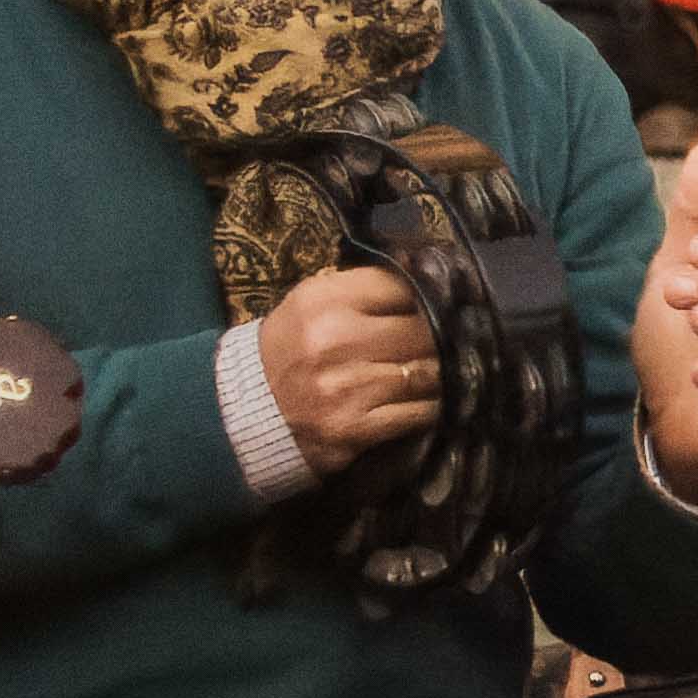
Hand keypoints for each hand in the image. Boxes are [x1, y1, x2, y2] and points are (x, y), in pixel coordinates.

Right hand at [256, 262, 437, 472]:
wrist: (246, 409)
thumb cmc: (292, 350)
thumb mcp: (313, 304)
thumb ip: (365, 288)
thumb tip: (428, 271)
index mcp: (322, 300)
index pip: (402, 286)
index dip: (430, 296)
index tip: (443, 304)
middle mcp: (332, 339)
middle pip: (423, 330)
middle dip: (442, 338)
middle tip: (450, 342)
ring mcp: (344, 386)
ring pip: (428, 372)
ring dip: (442, 373)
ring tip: (439, 371)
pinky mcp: (354, 426)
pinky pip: (420, 411)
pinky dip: (433, 406)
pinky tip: (428, 400)